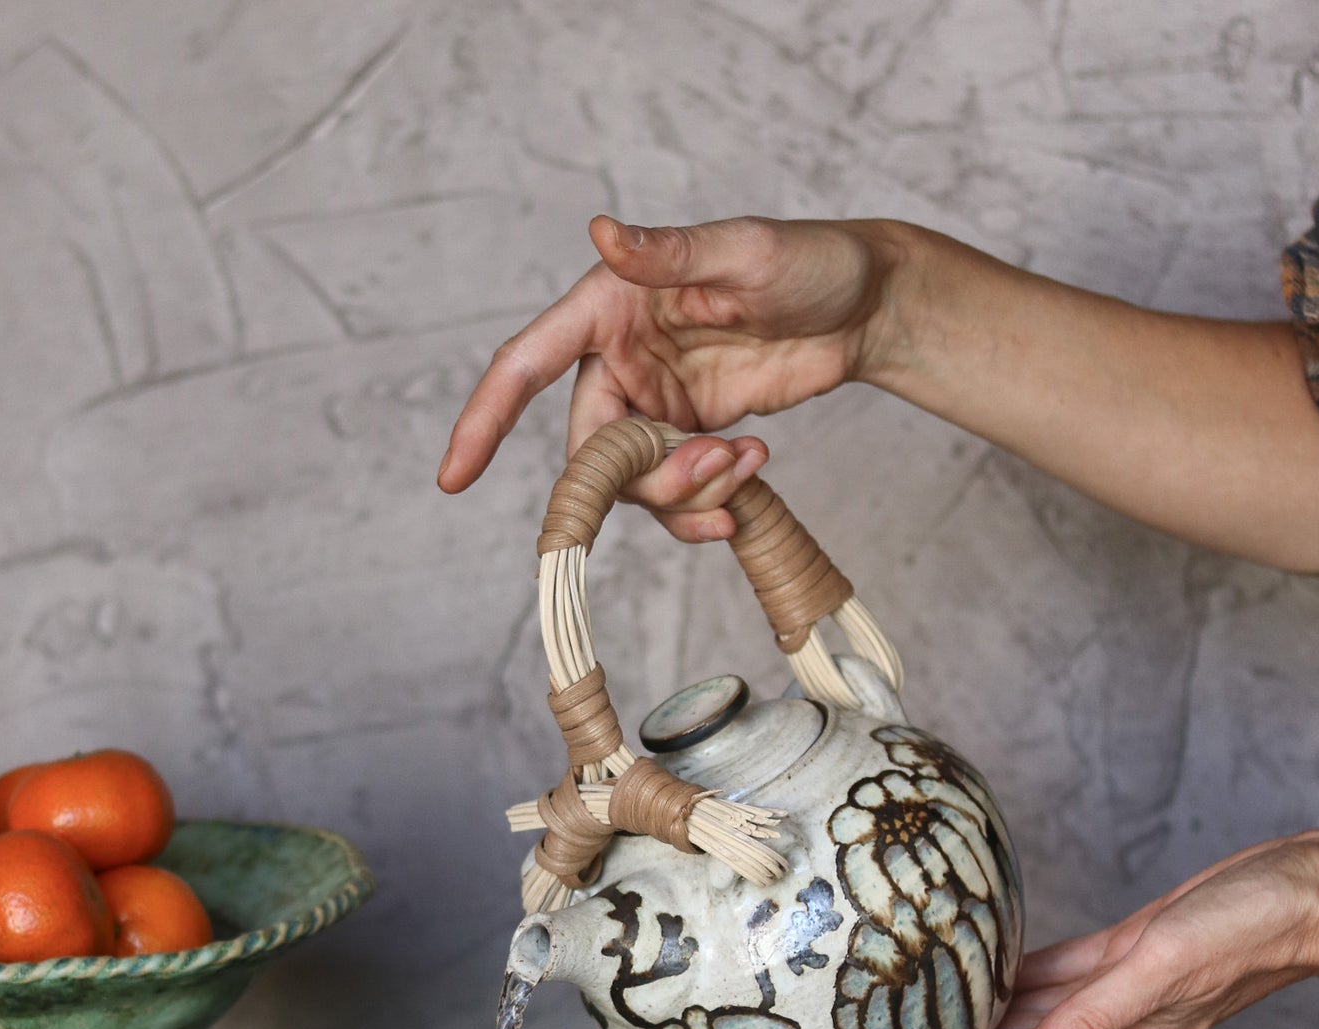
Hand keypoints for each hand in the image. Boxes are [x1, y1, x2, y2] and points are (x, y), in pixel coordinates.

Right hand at [438, 214, 902, 541]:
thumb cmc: (809, 261)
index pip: (525, 365)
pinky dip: (707, 504)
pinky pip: (675, 493)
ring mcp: (653, 403)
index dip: (485, 420)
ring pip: (632, 482)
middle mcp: (619, 358)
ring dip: (685, 494)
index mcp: (609, 306)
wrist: (866, 307)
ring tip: (746, 463)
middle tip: (713, 467)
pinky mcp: (689, 435)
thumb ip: (668, 253)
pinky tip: (749, 479)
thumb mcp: (743, 252)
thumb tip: (601, 233)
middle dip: (641, 477)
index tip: (453, 477)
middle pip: (589, 449)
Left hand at [935, 833, 1318, 1028]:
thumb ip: (1088, 1025)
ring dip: (975, 1017)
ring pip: (1025, 1009)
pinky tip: (981, 972)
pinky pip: (1056, 971)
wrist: (1305, 893)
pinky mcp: (1125, 953)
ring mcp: (1115, 989)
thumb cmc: (1244, 932)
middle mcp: (1105, 1022)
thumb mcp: (1157, 971)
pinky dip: (1015, 974)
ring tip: (918, 1020)